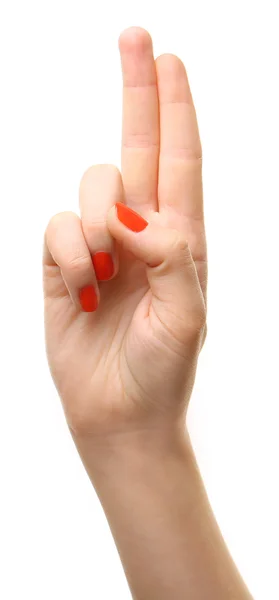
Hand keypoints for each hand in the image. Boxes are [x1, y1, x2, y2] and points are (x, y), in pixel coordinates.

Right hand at [43, 27, 206, 440]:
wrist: (119, 412)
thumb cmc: (162, 369)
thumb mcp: (187, 314)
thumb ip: (170, 252)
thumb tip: (129, 211)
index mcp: (180, 238)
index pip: (180, 159)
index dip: (176, 108)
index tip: (170, 60)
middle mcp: (140, 231)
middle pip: (136, 145)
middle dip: (137, 91)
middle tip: (135, 35)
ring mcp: (100, 245)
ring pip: (90, 187)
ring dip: (96, 227)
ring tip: (104, 277)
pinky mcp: (61, 263)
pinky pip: (56, 227)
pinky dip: (69, 257)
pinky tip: (80, 293)